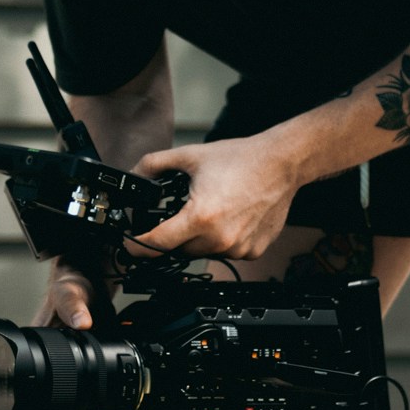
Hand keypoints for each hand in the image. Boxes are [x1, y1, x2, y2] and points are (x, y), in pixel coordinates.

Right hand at [26, 264, 118, 409]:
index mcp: (40, 353)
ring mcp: (75, 371)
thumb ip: (73, 303)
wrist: (95, 279)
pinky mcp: (95, 369)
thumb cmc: (73, 284)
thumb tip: (81, 321)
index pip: (26, 391)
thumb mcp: (70, 290)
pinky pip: (96, 397)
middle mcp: (55, 367)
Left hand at [131, 133, 303, 262]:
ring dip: (198, 238)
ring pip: (202, 253)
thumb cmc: (241, 160)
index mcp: (199, 218)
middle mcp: (219, 239)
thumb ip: (154, 165)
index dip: (136, 245)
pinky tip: (230, 218)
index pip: (156, 244)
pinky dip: (221, 240)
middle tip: (183, 212)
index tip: (128, 245)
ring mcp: (237, 248)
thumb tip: (133, 176)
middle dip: (173, 235)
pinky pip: (225, 253)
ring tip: (212, 209)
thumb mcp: (190, 156)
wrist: (281, 164)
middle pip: (178, 250)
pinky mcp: (252, 252)